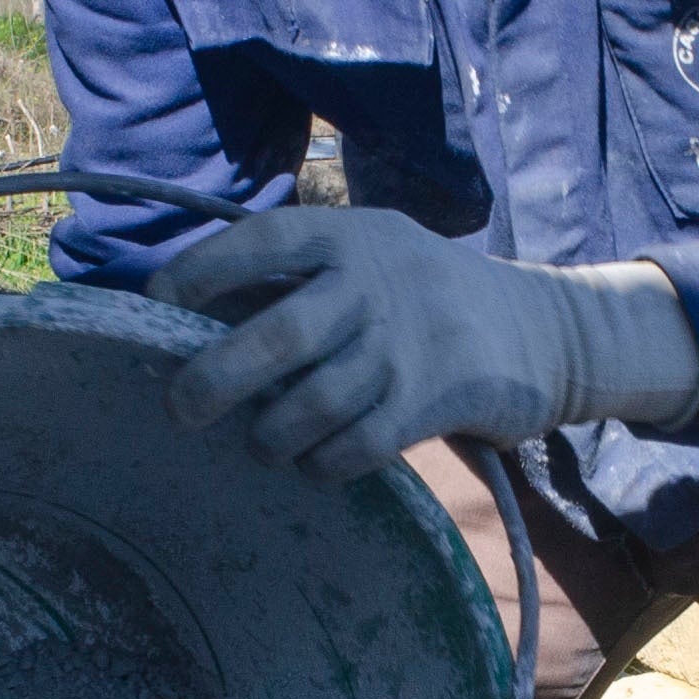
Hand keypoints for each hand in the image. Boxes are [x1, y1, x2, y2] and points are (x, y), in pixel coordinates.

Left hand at [154, 208, 698, 482]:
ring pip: (314, 402)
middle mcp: (376, 282)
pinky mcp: (437, 398)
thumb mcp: (373, 254)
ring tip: (262, 441)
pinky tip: (315, 462)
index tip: (156, 304)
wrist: (543, 327)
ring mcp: (409, 343)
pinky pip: (358, 445)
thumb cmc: (423, 294)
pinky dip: (324, 462)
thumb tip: (193, 315)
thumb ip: (300, 275)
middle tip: (181, 407)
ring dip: (272, 434)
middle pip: (278, 335)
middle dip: (214, 378)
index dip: (200, 272)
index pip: (261, 242)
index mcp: (350, 235)